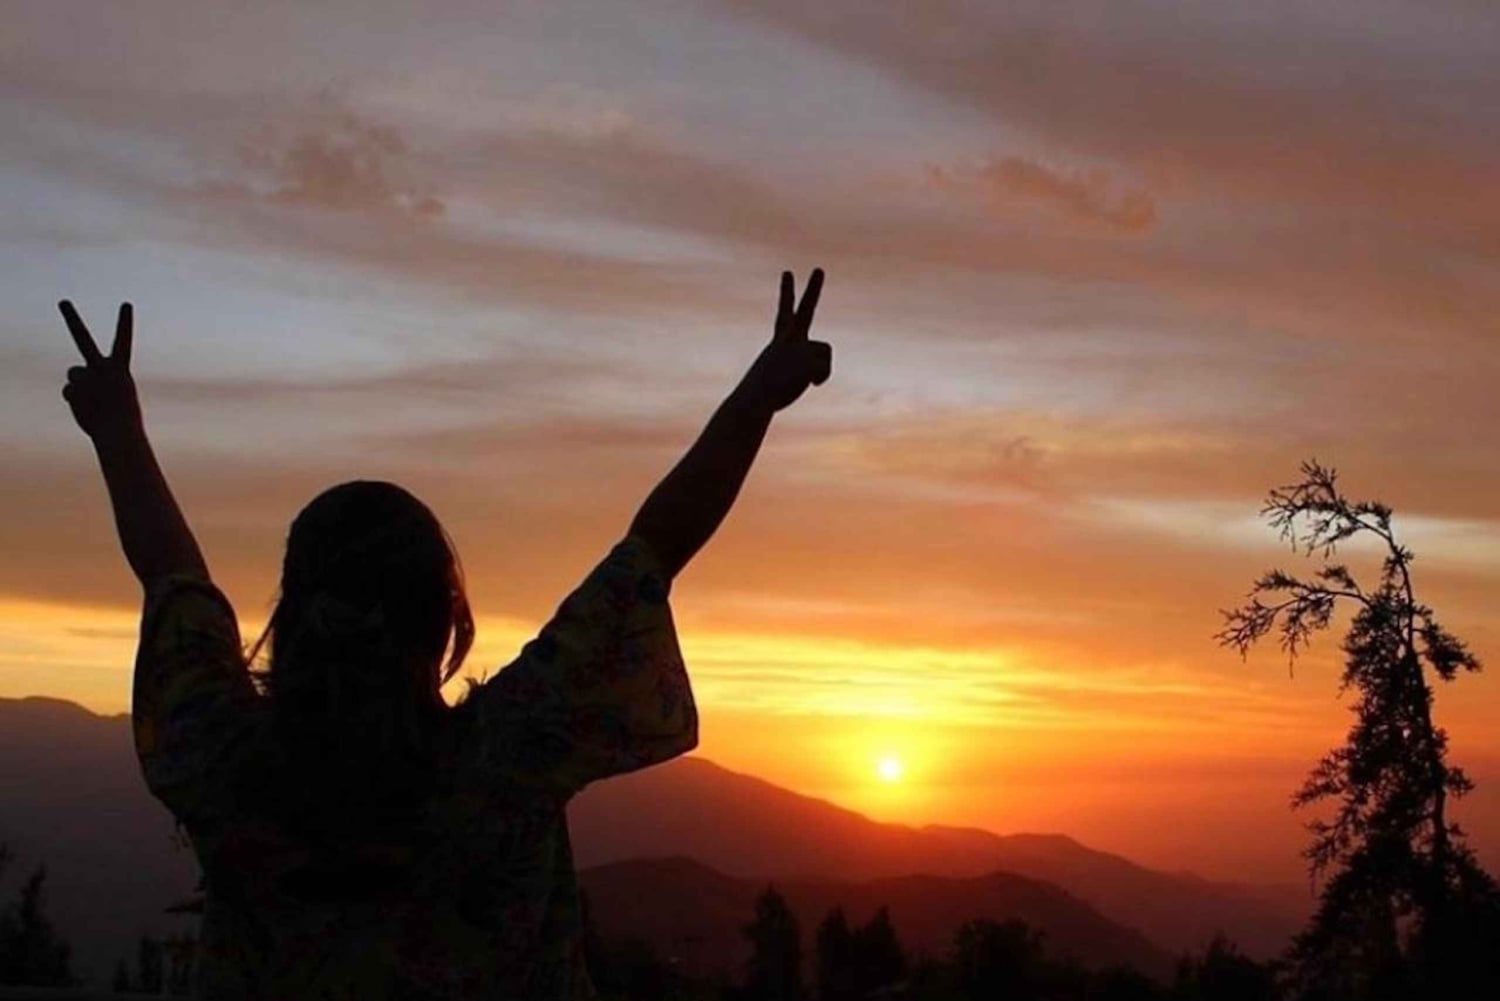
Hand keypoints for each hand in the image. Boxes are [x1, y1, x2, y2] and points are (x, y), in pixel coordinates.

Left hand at [59, 300, 142, 440]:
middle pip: (82, 339)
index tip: (126, 304)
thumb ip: (96, 379)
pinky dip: (75, 401)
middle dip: (72, 319)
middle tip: (62, 301)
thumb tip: (72, 376)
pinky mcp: (71, 391)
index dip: (124, 322)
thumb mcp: (116, 395)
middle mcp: (101, 369)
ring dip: (79, 384)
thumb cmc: (124, 419)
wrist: (119, 435)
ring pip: (73, 373)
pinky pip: (68, 391)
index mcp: (120, 370)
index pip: (123, 341)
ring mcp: (85, 380)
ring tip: (94, 400)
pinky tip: (87, 410)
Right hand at [742, 268, 830, 411]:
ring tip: (802, 379)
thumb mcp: (776, 379)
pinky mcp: (807, 362)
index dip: (787, 292)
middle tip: (819, 269)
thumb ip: (795, 369)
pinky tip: (808, 385)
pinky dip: (820, 379)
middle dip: (813, 288)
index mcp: (780, 340)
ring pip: (824, 352)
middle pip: (806, 309)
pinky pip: (825, 370)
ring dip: (820, 367)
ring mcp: (798, 349)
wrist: (754, 400)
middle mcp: (789, 339)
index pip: (785, 313)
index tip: (788, 273)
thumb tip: (812, 374)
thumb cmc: (761, 393)